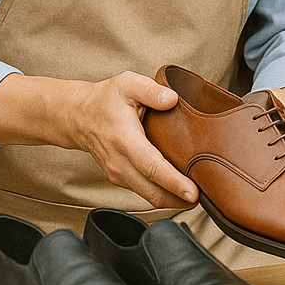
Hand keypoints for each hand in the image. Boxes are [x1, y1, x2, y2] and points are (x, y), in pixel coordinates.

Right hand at [66, 71, 198, 208]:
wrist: (79, 116)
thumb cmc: (106, 99)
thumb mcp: (128, 84)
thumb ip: (151, 90)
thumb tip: (173, 99)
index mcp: (124, 139)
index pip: (152, 167)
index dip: (173, 182)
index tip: (193, 192)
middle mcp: (119, 162)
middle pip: (151, 190)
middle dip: (178, 199)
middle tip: (205, 198)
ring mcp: (118, 173)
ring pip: (148, 196)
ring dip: (172, 200)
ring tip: (196, 197)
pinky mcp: (120, 178)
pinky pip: (143, 191)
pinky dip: (162, 195)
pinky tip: (178, 192)